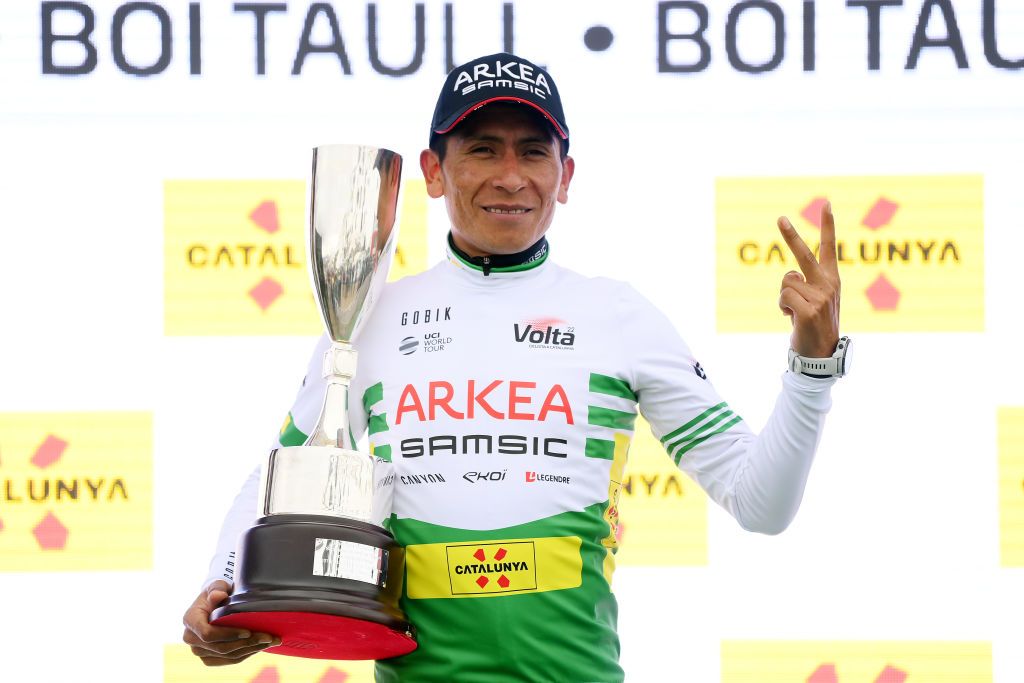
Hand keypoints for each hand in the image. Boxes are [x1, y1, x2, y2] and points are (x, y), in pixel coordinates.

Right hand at [182, 580, 279, 665]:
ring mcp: (200, 650)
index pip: (208, 634)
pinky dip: (247, 653)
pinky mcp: (210, 657)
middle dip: (246, 643)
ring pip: (227, 656)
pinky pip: (230, 660)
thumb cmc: (217, 592)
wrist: (215, 604)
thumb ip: (217, 589)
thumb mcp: (217, 586)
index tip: (248, 631)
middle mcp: (191, 638)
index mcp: (190, 620)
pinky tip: (261, 646)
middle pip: (221, 647)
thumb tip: (218, 596)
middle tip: (268, 636)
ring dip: (251, 649)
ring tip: (270, 641)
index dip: (228, 635)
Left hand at [777, 201, 840, 357]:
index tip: (826, 203)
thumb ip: (804, 284)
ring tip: (795, 312)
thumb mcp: (813, 301)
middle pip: (804, 255)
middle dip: (791, 236)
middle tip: (779, 218)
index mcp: (831, 279)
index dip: (828, 226)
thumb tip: (789, 277)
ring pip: (785, 283)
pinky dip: (783, 308)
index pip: (829, 248)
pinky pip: (783, 298)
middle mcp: (828, 285)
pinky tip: (793, 319)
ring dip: (784, 298)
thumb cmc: (812, 325)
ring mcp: (821, 297)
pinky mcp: (810, 310)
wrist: (821, 354)